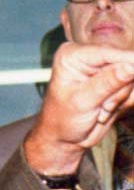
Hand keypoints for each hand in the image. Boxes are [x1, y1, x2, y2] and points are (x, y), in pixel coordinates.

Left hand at [24, 42, 133, 178]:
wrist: (64, 136)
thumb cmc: (63, 117)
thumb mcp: (83, 101)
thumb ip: (107, 83)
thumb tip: (131, 66)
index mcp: (72, 55)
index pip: (107, 52)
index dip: (129, 59)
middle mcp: (88, 57)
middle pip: (124, 64)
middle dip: (119, 90)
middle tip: (104, 107)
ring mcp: (102, 70)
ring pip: (130, 79)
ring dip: (119, 99)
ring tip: (100, 110)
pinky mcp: (114, 83)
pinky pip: (132, 91)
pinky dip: (123, 103)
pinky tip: (104, 111)